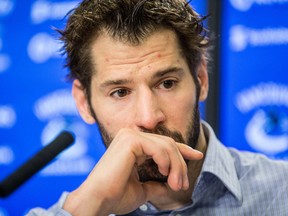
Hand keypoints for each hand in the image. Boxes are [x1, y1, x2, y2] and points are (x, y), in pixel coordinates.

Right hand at [63, 128, 202, 215]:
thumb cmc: (116, 196)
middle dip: (181, 164)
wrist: (98, 201)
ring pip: (167, 145)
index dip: (182, 149)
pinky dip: (167, 162)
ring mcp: (130, 135)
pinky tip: (165, 173)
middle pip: (168, 144)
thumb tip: (171, 186)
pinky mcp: (130, 140)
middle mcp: (131, 136)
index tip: (197, 155)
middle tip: (183, 185)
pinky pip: (159, 148)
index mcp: (132, 145)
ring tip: (177, 185)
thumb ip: (157, 184)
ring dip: (177, 166)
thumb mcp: (143, 189)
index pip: (163, 143)